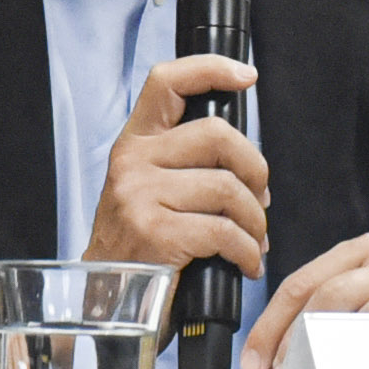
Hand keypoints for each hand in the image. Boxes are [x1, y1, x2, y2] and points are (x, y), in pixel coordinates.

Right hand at [82, 53, 270, 280]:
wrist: (108, 299)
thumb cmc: (140, 245)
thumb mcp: (148, 189)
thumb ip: (183, 162)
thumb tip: (246, 159)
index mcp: (135, 143)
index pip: (166, 82)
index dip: (210, 69)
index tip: (245, 76)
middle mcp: (133, 162)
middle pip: (217, 134)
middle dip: (255, 169)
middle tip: (260, 199)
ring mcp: (140, 196)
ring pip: (227, 187)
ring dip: (255, 221)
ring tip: (254, 240)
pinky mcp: (154, 232)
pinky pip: (223, 231)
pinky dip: (247, 250)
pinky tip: (246, 262)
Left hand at [234, 233, 368, 368]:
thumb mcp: (350, 318)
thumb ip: (301, 345)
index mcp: (355, 254)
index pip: (298, 285)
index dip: (269, 327)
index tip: (253, 364)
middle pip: (321, 296)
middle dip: (290, 342)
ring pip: (352, 311)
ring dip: (320, 351)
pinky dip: (358, 355)